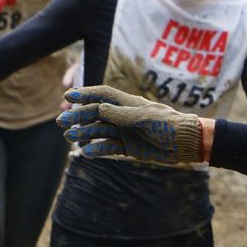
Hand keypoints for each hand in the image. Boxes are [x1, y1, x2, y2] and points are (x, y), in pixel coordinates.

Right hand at [57, 85, 204, 164]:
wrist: (186, 144)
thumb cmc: (168, 126)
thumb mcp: (144, 119)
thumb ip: (121, 114)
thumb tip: (99, 107)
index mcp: (128, 103)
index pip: (102, 95)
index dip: (85, 94)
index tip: (67, 96)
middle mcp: (124, 116)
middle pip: (96, 114)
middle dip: (78, 116)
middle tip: (61, 121)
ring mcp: (126, 132)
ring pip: (100, 131)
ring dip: (84, 133)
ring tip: (68, 136)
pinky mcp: (129, 147)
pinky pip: (109, 147)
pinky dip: (98, 149)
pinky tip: (87, 152)